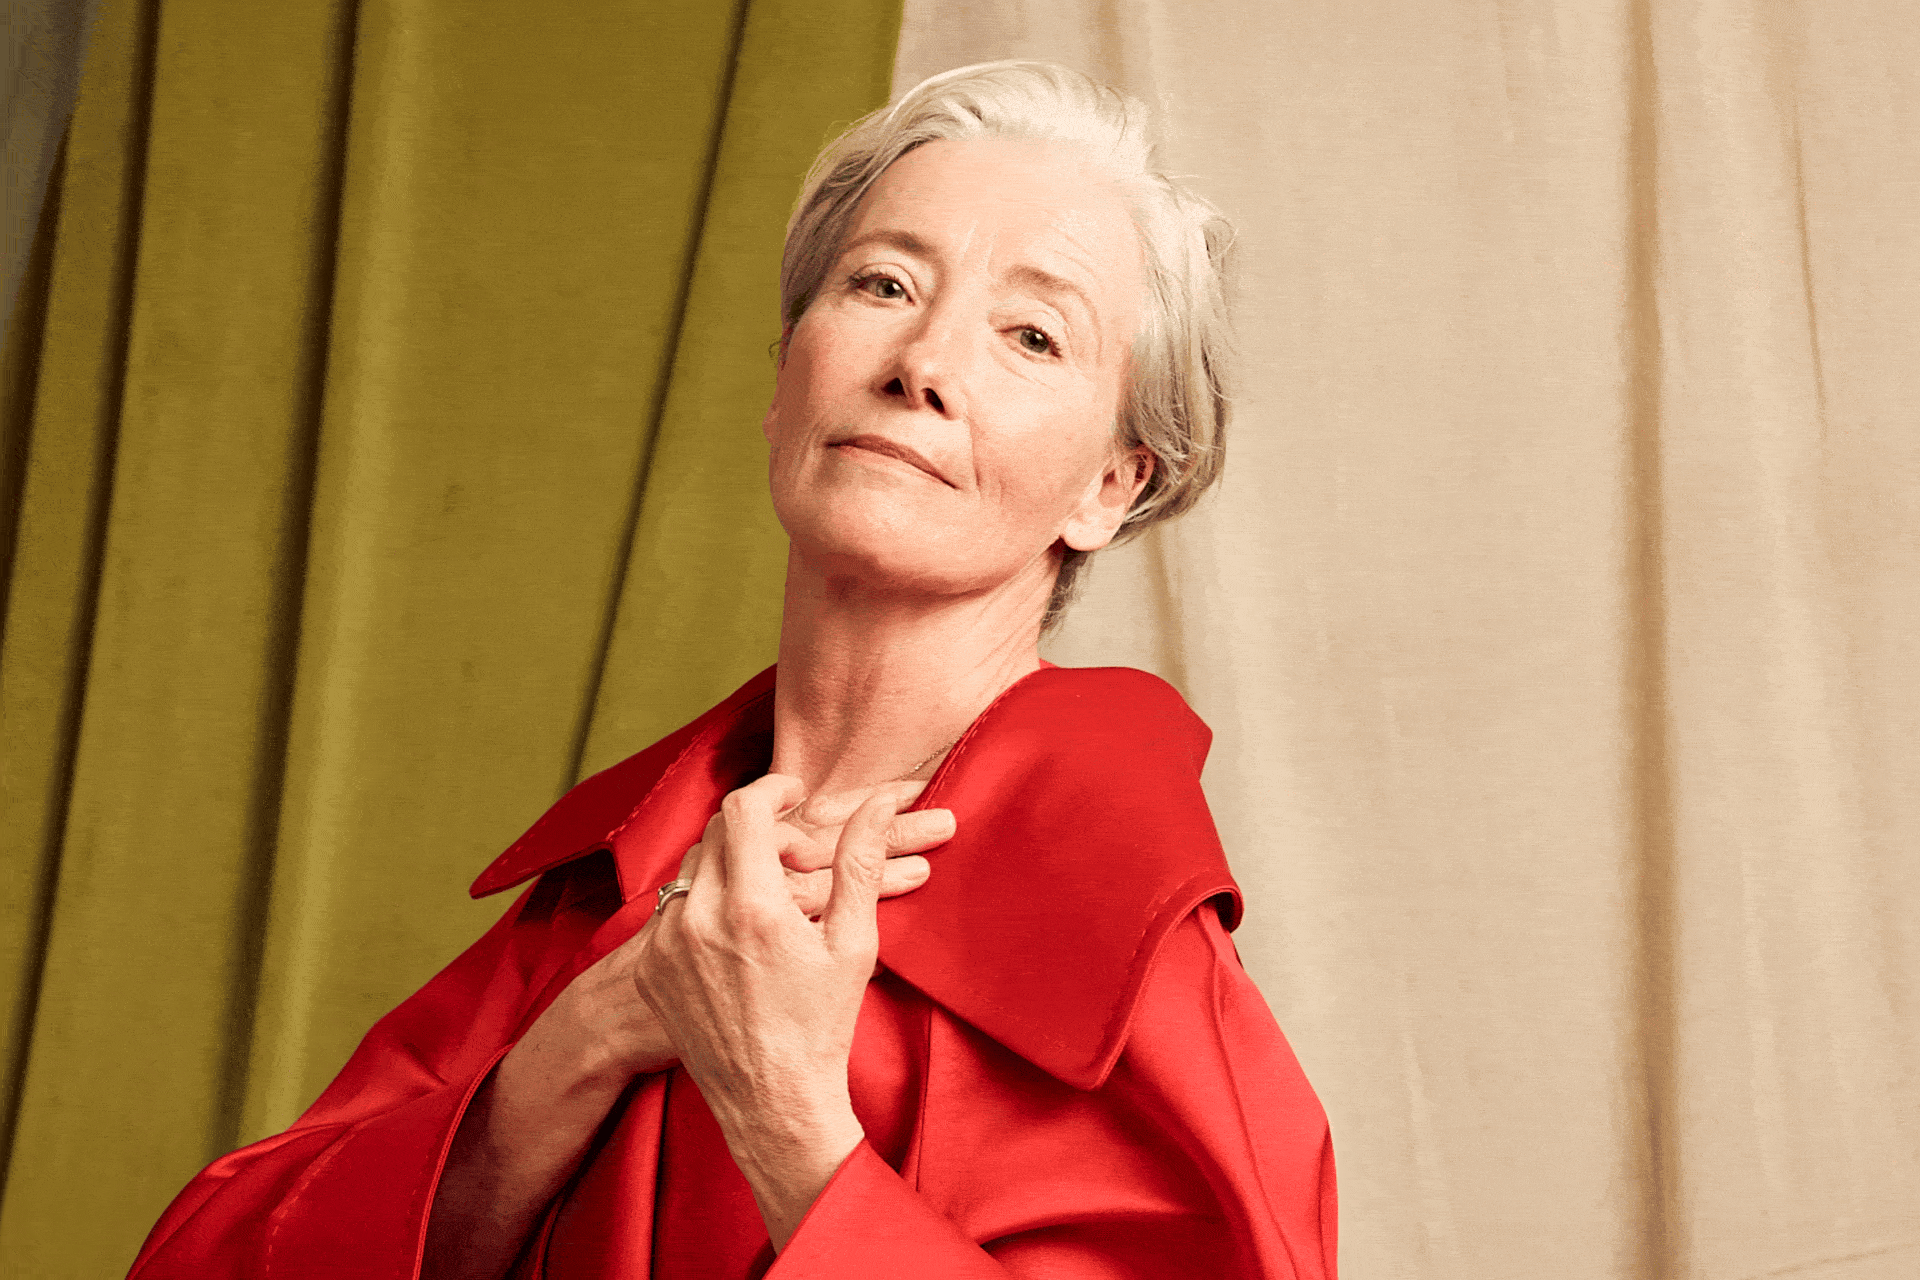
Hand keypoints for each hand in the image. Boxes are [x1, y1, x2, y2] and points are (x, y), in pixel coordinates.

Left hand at [516, 781, 948, 1083]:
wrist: (772, 1101)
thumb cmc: (822, 1025)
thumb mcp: (853, 942)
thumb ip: (860, 862)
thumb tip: (877, 802)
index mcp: (751, 907)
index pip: (744, 809)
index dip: (772, 790)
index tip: (793, 794)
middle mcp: (697, 919)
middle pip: (717, 831)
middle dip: (758, 829)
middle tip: (795, 854)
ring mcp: (666, 946)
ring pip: (692, 867)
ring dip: (731, 863)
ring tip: (770, 894)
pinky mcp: (651, 969)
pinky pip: (672, 909)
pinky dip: (705, 902)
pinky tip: (738, 932)